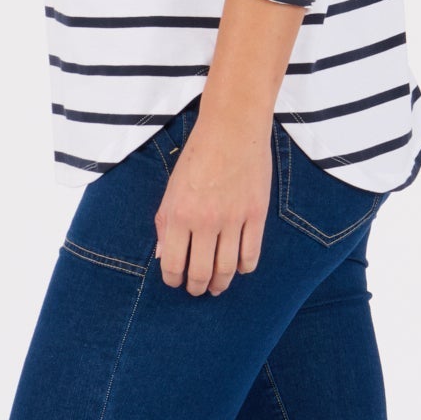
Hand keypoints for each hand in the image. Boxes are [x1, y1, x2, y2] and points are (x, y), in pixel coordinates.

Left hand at [155, 115, 271, 294]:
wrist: (232, 128)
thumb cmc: (199, 155)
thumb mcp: (172, 187)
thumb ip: (165, 222)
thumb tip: (164, 256)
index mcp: (179, 213)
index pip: (173, 263)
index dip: (173, 279)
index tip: (176, 282)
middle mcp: (205, 220)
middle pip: (201, 272)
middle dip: (197, 288)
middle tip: (198, 290)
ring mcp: (233, 219)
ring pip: (227, 268)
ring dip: (221, 283)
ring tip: (217, 286)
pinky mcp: (256, 214)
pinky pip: (251, 254)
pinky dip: (245, 268)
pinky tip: (240, 269)